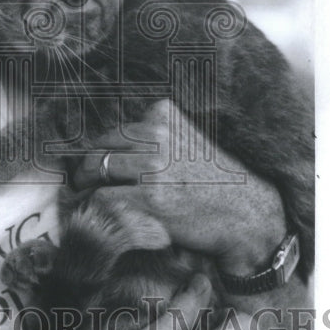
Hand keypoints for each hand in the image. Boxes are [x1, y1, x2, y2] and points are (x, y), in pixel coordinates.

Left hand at [71, 99, 286, 273]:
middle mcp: (157, 134)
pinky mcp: (148, 197)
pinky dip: (92, 207)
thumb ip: (157, 134)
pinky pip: (102, 198)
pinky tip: (94, 215)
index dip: (102, 150)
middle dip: (88, 166)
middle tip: (82, 183)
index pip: (116, 130)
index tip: (95, 165)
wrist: (247, 216)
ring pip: (96, 169)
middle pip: (101, 146)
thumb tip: (111, 144)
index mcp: (164, 114)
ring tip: (84, 198)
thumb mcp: (190, 139)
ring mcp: (152, 166)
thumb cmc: (218, 182)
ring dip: (85, 186)